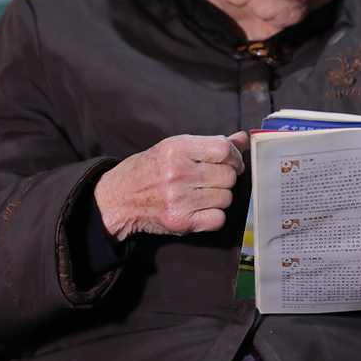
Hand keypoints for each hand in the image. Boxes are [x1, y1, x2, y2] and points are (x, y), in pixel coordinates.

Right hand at [94, 132, 248, 239]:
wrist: (118, 199)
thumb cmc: (149, 170)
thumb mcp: (174, 148)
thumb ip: (211, 144)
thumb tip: (242, 139)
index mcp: (176, 149)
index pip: (223, 149)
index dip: (233, 156)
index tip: (231, 162)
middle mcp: (177, 173)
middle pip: (228, 176)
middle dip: (225, 178)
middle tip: (211, 180)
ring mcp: (179, 199)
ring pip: (226, 197)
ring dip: (219, 197)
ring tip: (201, 193)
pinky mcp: (180, 221)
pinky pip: (218, 219)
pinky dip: (214, 216)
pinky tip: (200, 209)